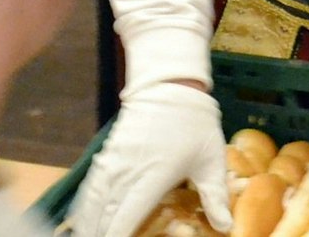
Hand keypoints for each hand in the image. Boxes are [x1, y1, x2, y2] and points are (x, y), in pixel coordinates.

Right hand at [69, 83, 231, 236]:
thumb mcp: (211, 160)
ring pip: (94, 198)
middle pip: (106, 212)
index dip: (117, 235)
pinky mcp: (108, 153)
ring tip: (86, 235)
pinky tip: (83, 213)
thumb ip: (215, 196)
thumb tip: (226, 227)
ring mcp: (114, 162)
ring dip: (89, 220)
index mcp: (153, 179)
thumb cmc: (195, 124)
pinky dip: (85, 201)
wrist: (170, 87)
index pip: (127, 217)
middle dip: (100, 231)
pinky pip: (92, 183)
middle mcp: (127, 173)